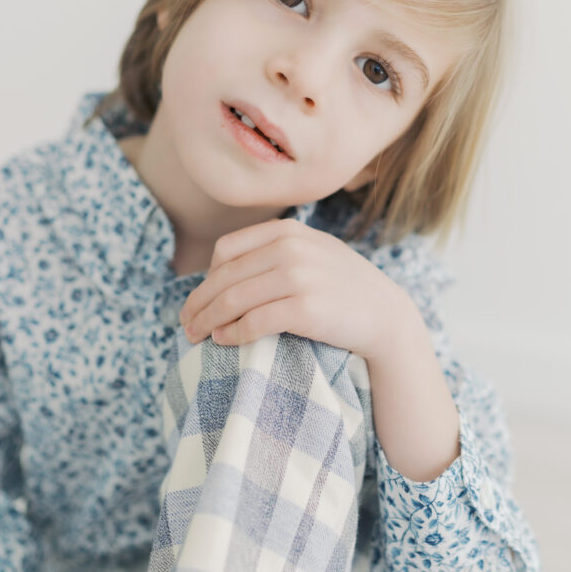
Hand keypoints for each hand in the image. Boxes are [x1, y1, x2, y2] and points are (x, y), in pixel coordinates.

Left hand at [178, 218, 408, 362]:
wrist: (385, 315)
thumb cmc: (343, 288)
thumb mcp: (312, 251)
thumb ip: (275, 249)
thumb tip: (219, 267)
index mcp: (288, 230)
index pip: (227, 249)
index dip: (205, 276)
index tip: (199, 299)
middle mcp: (291, 248)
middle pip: (224, 276)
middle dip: (198, 302)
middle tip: (185, 323)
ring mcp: (299, 277)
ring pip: (233, 299)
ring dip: (207, 320)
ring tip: (195, 336)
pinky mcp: (305, 309)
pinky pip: (254, 322)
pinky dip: (232, 334)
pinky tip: (223, 341)